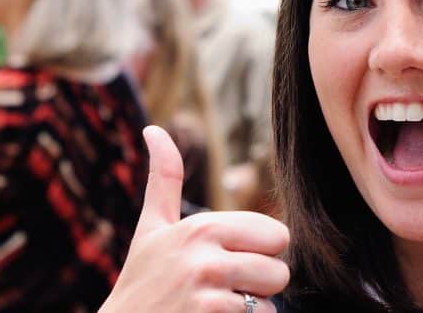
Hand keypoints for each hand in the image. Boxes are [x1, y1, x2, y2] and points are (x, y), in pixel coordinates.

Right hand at [100, 126, 289, 311]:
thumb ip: (164, 179)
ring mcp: (208, 295)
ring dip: (250, 309)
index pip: (279, 235)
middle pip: (280, 271)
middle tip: (223, 287)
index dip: (261, 253)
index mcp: (202, 227)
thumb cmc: (142, 280)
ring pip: (271, 301)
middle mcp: (206, 258)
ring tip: (213, 306)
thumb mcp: (151, 229)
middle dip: (259, 284)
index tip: (228, 259)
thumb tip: (154, 129)